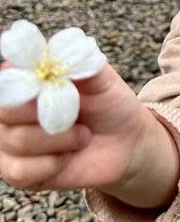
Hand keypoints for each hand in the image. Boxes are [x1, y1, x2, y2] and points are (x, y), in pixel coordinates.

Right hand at [0, 63, 152, 191]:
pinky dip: (51, 164)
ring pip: (15, 141)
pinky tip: (68, 157)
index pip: (7, 77)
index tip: (47, 85)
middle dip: (44, 113)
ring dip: (59, 140)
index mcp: (27, 79)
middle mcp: (11, 110)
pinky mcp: (18, 172)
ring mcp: (9, 142)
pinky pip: (20, 170)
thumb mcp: (104, 79)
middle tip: (76, 116)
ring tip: (82, 135)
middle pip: (4, 110)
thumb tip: (68, 50)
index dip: (22, 82)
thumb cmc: (109, 105)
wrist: (125, 143)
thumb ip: (83, 63)